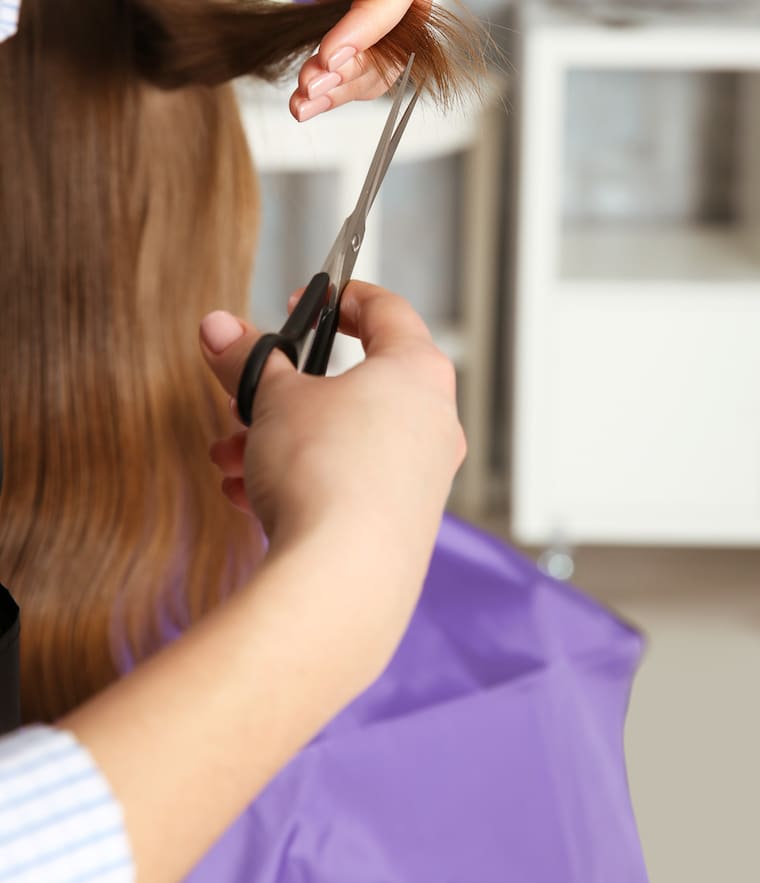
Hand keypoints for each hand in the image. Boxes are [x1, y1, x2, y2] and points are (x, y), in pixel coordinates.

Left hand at [188, 0, 439, 118]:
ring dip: (353, 77)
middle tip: (312, 86)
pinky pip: (366, 40)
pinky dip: (341, 71)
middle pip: (408, 12)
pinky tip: (308, 92)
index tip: (332, 55)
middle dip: (363, 57)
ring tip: (304, 99)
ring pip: (393, 37)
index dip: (376, 21)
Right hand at [199, 282, 463, 660]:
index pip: (388, 310)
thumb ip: (247, 359)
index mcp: (418, 372)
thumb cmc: (323, 474)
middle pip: (358, 383)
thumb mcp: (272, 399)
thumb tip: (219, 327)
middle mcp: (434, 422)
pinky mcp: (404, 526)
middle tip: (250, 394)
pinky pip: (347, 484)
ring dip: (281, 440)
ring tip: (231, 455)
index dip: (340, 298)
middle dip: (289, 390)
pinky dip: (300, 480)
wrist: (340, 583)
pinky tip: (247, 495)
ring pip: (344, 439)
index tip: (304, 301)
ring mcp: (423, 478)